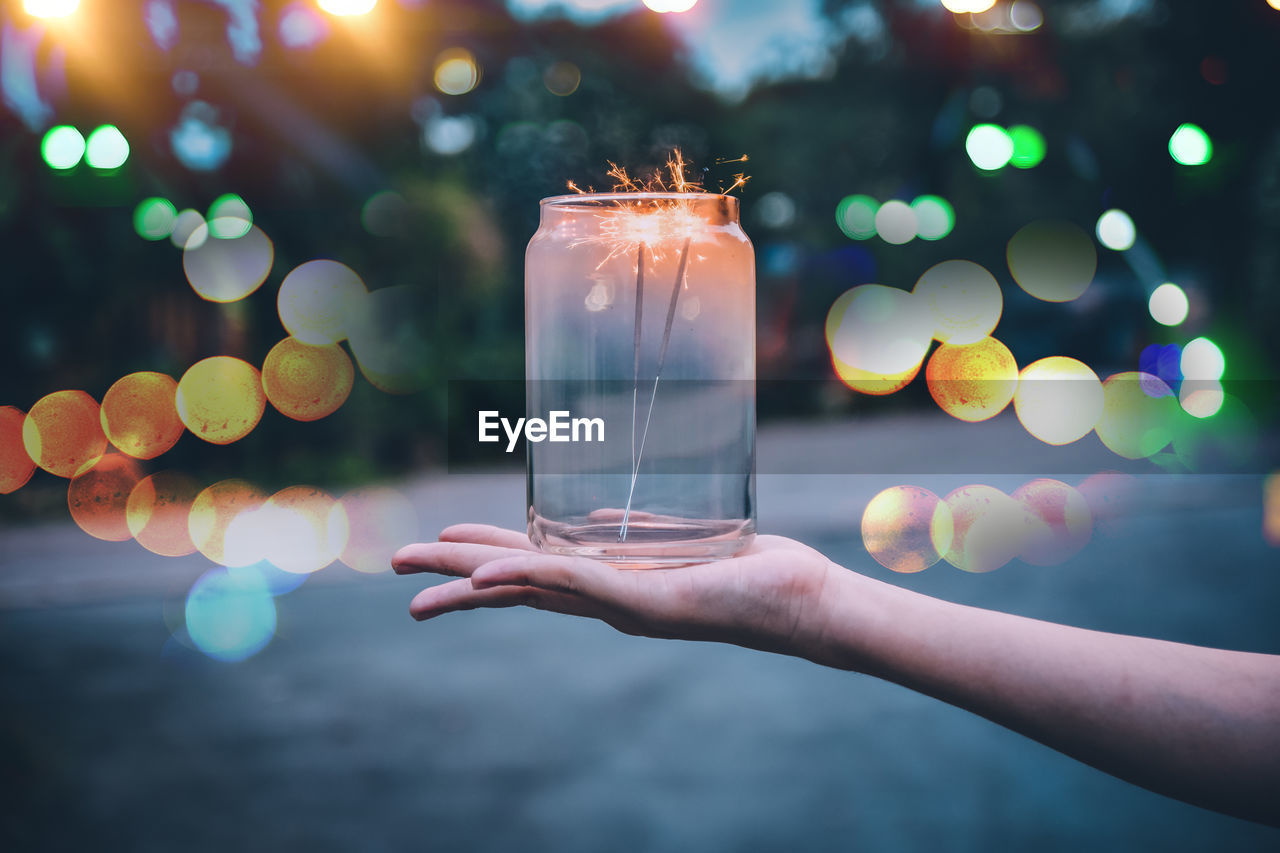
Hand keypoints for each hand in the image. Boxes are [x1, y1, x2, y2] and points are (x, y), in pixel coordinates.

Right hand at [393, 525, 841, 660]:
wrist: (804, 603)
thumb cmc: (755, 571)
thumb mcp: (686, 540)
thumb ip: (642, 531)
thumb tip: (600, 512)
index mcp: (613, 583)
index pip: (533, 570)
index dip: (482, 558)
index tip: (441, 544)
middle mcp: (608, 599)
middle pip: (514, 586)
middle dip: (451, 578)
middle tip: (394, 571)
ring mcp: (622, 605)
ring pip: (528, 588)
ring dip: (467, 581)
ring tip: (415, 583)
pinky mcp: (645, 603)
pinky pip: (574, 584)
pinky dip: (525, 578)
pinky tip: (483, 577)